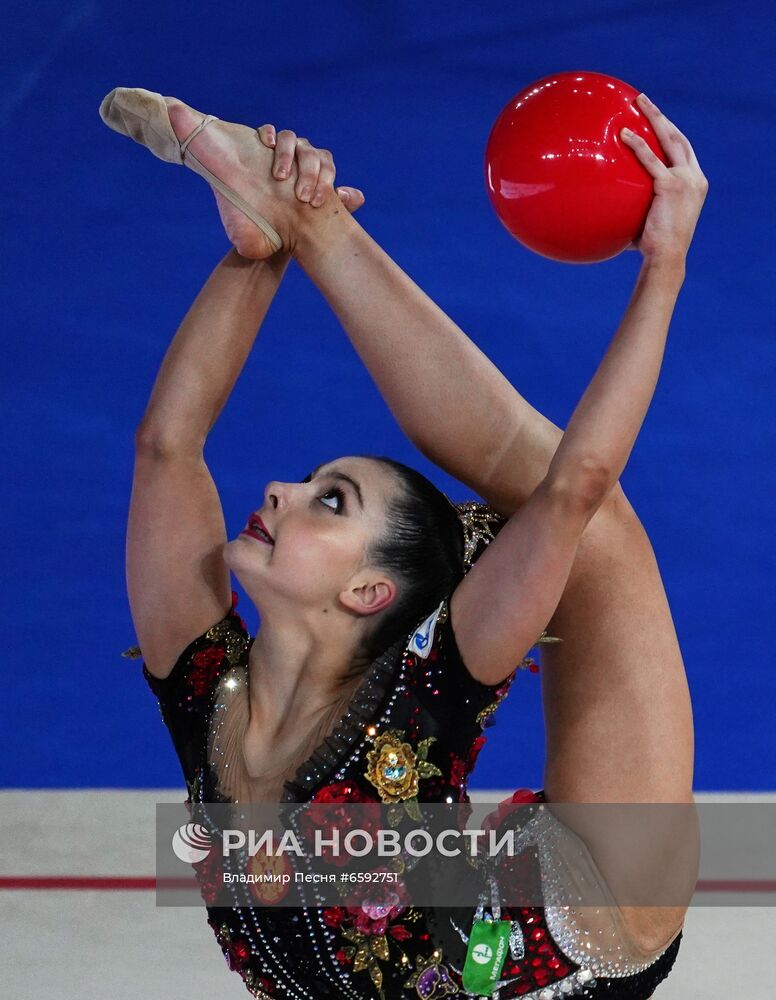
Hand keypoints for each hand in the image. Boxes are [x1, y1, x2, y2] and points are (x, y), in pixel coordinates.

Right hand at [256, 124, 364, 212]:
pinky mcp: (259, 143)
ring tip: (281, 177)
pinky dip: (269, 133)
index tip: (316, 203)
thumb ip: (339, 207)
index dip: (325, 182)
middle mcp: (302, 153)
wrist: (265, 220)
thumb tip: (354, 197)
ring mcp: (282, 147)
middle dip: (309, 174)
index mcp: (317, 167)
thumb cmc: (293, 218)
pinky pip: (267, 130)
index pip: (326, 166)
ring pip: (290, 138)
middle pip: (310, 153)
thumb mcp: (315, 218)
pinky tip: (268, 146)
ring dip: (287, 155)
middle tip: (302, 197)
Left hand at [620, 94, 707, 260]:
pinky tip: (622, 133)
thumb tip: (610, 203)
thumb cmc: (655, 247)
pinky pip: (650, 159)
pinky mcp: (670, 184)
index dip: (670, 133)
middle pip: (678, 137)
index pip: (683, 151)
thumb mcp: (651, 220)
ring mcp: (685, 178)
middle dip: (661, 117)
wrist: (667, 257)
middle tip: (643, 101)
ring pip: (669, 139)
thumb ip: (639, 205)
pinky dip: (637, 144)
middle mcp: (694, 177)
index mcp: (695, 183)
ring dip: (654, 117)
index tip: (656, 121)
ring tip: (637, 102)